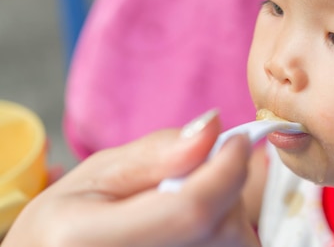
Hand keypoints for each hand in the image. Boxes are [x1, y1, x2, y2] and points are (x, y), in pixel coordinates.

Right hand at [2, 111, 259, 246]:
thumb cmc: (68, 222)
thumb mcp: (98, 174)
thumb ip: (157, 154)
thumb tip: (212, 127)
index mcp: (89, 242)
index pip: (192, 209)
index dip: (226, 168)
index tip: (237, 139)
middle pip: (221, 226)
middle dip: (224, 186)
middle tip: (196, 173)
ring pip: (234, 242)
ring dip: (226, 210)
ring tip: (182, 203)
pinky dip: (222, 231)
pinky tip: (190, 226)